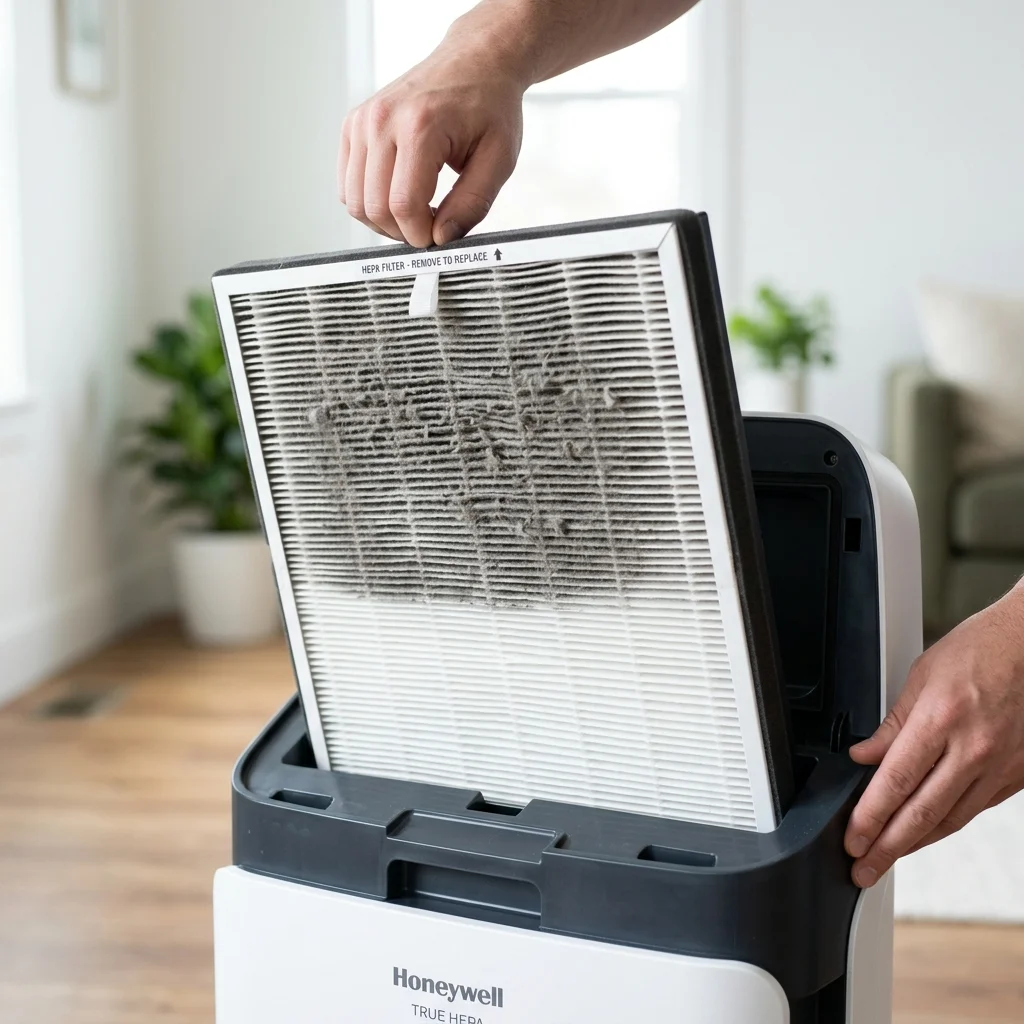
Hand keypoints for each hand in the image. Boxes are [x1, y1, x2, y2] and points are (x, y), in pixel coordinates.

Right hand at [339, 41, 524, 247]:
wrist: (475, 61)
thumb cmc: (490, 106)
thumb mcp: (499, 159)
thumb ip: (472, 204)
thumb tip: (442, 238)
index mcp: (420, 125)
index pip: (403, 205)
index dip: (421, 235)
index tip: (439, 237)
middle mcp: (383, 119)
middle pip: (374, 207)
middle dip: (402, 232)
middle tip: (429, 227)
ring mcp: (362, 120)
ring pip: (354, 201)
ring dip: (383, 221)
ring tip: (415, 212)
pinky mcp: (353, 125)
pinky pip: (347, 185)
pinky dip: (369, 201)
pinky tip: (397, 196)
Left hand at [844, 583, 1023, 886]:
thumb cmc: (979, 651)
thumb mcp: (922, 677)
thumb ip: (892, 724)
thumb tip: (865, 758)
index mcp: (942, 720)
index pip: (896, 782)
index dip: (870, 817)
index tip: (852, 838)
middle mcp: (972, 749)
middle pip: (922, 813)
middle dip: (887, 846)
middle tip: (862, 868)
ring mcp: (998, 766)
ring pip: (950, 819)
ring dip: (914, 844)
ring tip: (887, 859)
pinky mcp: (1015, 775)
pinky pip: (974, 810)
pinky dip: (946, 826)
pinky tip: (927, 835)